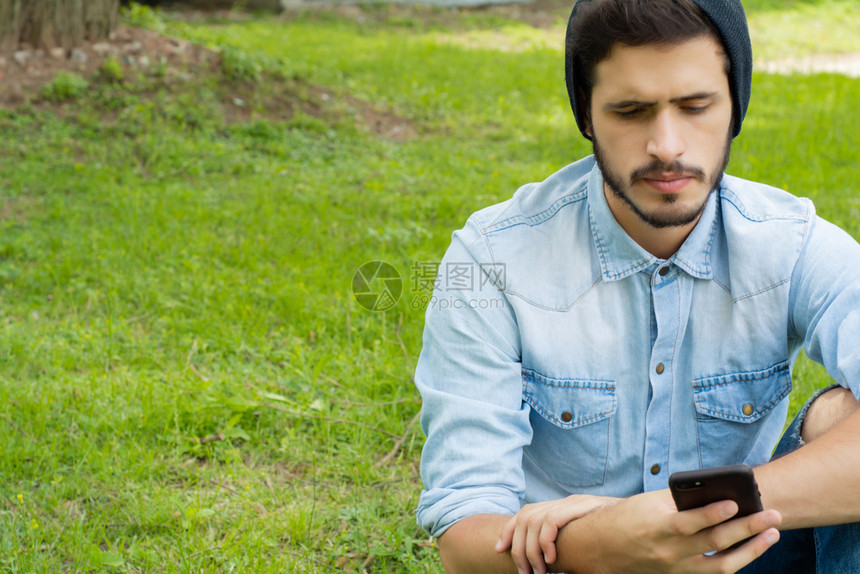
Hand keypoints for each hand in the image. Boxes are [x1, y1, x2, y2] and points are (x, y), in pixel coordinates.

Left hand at [495, 494, 620, 573]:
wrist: (646, 516)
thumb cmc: (615, 536)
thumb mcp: (584, 540)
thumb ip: (567, 544)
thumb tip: (550, 563)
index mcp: (560, 508)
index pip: (525, 513)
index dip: (509, 531)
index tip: (499, 549)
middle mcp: (564, 502)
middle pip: (525, 516)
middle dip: (519, 547)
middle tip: (526, 573)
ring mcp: (574, 502)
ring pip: (534, 518)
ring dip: (532, 548)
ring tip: (539, 571)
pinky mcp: (584, 506)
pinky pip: (553, 519)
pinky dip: (546, 539)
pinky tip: (552, 558)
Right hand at [559, 489, 782, 573]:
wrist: (602, 547)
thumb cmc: (628, 517)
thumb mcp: (649, 503)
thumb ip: (680, 500)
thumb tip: (716, 493)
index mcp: (657, 527)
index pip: (690, 522)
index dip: (714, 513)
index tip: (736, 503)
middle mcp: (669, 552)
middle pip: (714, 542)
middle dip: (747, 529)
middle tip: (772, 516)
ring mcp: (677, 568)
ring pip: (721, 565)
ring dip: (751, 550)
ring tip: (771, 534)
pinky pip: (714, 572)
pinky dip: (735, 560)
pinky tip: (751, 549)